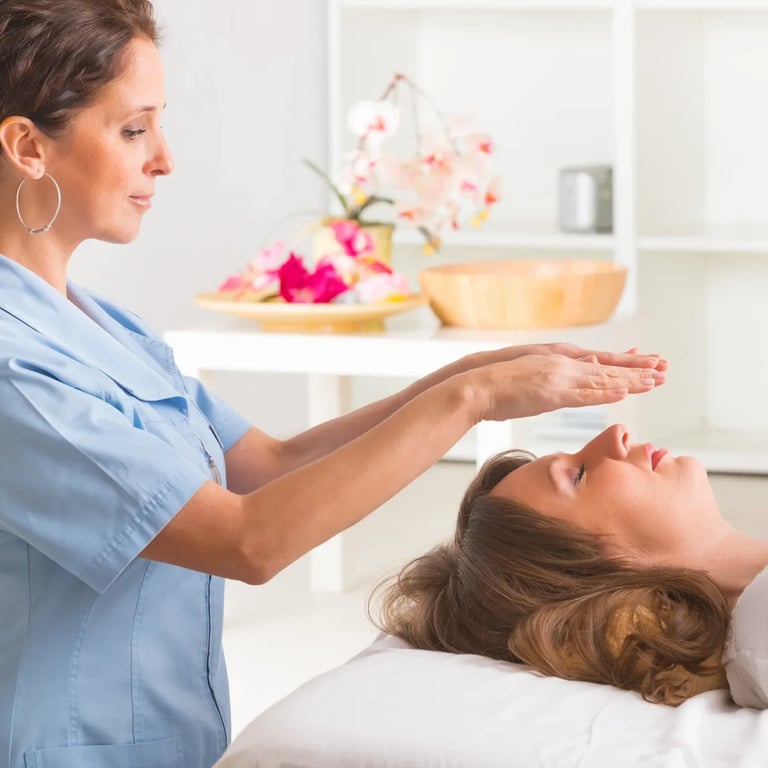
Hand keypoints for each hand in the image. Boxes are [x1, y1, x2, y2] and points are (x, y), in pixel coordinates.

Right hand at [469, 353, 665, 422]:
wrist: (479, 385)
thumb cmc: (500, 386)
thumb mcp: (533, 378)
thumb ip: (555, 380)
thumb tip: (572, 385)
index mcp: (559, 360)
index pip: (600, 362)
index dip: (625, 363)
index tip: (647, 362)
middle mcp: (563, 364)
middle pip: (608, 368)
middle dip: (638, 369)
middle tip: (665, 368)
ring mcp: (559, 377)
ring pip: (602, 379)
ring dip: (630, 380)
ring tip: (656, 381)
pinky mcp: (551, 393)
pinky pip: (585, 395)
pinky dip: (605, 393)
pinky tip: (623, 393)